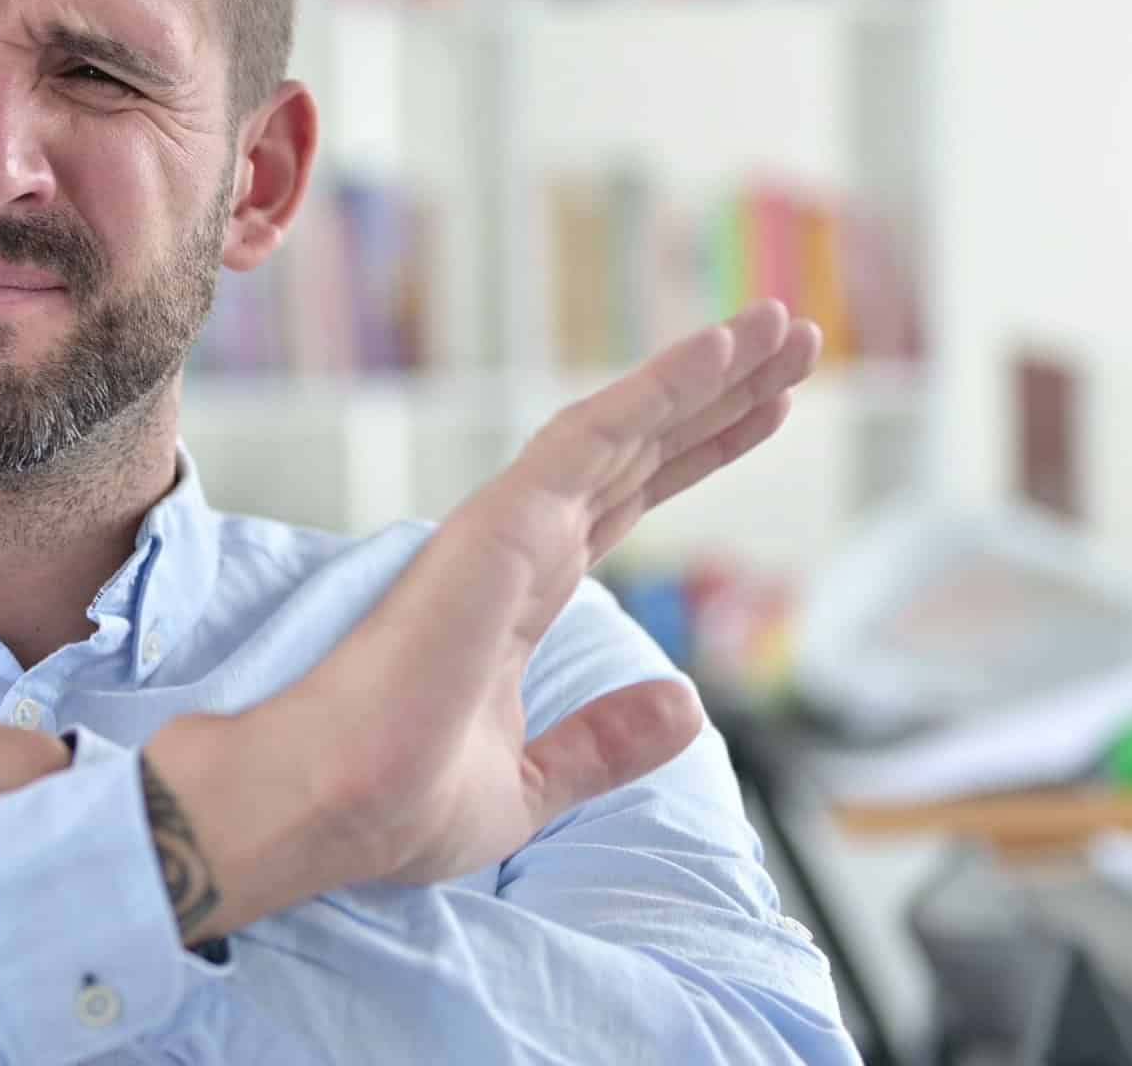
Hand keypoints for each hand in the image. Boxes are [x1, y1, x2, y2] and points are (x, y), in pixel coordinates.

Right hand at [144, 302, 821, 944]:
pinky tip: (719, 350)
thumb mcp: (532, 783)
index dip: (696, 451)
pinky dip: (659, 390)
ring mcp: (510, 529)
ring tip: (780, 325)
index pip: (625, 503)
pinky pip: (593, 436)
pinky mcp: (504, 522)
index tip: (767, 410)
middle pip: (639, 454)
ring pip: (624, 428)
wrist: (337, 805)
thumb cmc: (400, 801)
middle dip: (720, 398)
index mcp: (520, 598)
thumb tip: (689, 701)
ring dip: (708, 376)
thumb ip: (606, 741)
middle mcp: (518, 547)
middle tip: (794, 340)